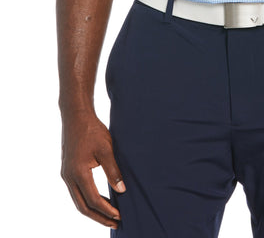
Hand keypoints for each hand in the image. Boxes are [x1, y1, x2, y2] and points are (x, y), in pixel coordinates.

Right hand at [60, 110, 125, 228]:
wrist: (76, 116)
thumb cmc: (92, 130)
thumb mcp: (106, 149)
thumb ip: (113, 170)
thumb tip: (121, 190)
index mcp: (78, 173)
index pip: (93, 200)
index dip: (107, 210)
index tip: (120, 216)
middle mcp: (68, 177)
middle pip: (82, 206)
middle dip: (99, 217)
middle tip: (115, 223)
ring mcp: (66, 174)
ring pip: (78, 200)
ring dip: (92, 210)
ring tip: (109, 216)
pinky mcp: (67, 170)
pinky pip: (76, 192)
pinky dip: (87, 200)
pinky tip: (99, 200)